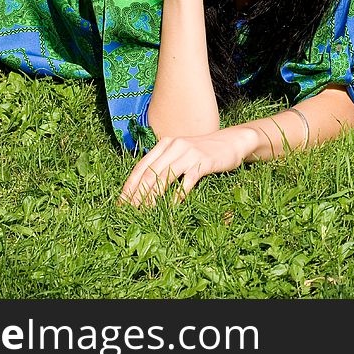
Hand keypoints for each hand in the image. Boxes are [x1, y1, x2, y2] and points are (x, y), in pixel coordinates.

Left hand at [119, 127, 258, 206]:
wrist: (232, 141)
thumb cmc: (205, 152)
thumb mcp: (182, 153)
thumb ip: (166, 163)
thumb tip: (146, 186)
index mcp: (165, 144)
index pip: (141, 166)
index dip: (129, 185)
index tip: (121, 203)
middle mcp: (174, 146)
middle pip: (150, 173)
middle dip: (137, 194)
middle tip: (129, 212)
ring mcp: (188, 153)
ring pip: (164, 176)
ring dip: (152, 196)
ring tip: (144, 211)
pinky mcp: (203, 162)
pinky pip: (186, 180)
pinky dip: (177, 195)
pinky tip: (170, 207)